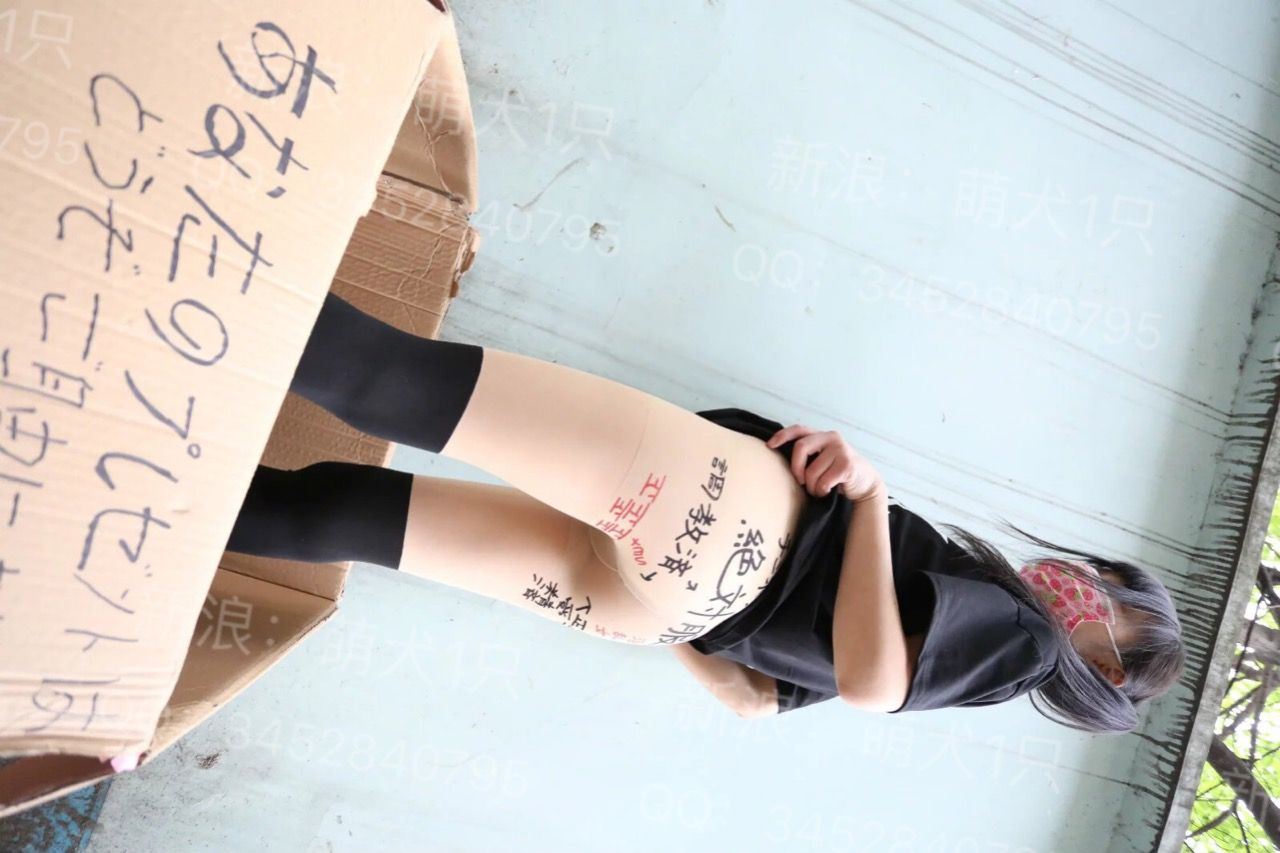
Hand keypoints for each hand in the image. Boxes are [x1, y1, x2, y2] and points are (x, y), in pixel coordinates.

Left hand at [765, 424, 883, 500]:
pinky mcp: (847, 464)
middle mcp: (831, 438)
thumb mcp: (822, 459)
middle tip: (801, 482)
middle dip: (796, 469)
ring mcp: (841, 449)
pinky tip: (828, 491)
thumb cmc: (838, 473)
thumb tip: (780, 459)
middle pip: (801, 448)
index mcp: (821, 435)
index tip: (770, 446)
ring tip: (819, 489)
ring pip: (812, 471)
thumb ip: (808, 455)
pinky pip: (823, 482)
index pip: (798, 430)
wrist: (865, 483)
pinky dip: (822, 491)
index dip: (782, 436)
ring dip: (812, 487)